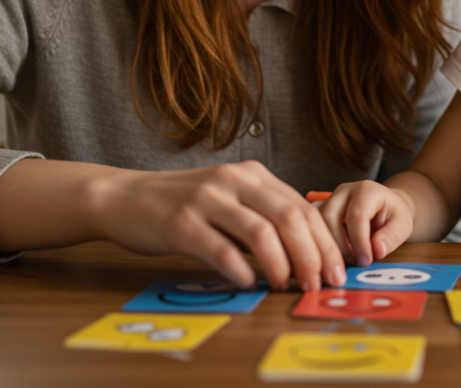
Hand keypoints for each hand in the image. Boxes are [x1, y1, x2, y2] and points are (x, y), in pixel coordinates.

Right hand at [91, 160, 345, 291]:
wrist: (124, 197)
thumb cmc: (182, 204)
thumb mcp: (229, 198)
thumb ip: (263, 215)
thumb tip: (306, 252)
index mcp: (251, 174)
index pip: (301, 207)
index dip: (324, 241)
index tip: (336, 270)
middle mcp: (233, 181)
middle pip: (288, 218)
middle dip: (312, 255)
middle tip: (318, 284)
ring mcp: (206, 200)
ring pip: (260, 233)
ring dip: (281, 266)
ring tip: (286, 286)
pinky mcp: (181, 223)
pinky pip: (221, 250)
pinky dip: (241, 270)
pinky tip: (248, 283)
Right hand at [319, 180, 414, 267]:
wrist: (386, 208)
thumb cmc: (393, 216)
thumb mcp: (402, 225)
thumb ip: (392, 237)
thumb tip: (376, 250)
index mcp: (366, 190)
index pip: (357, 215)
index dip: (359, 241)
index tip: (365, 261)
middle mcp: (343, 191)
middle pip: (329, 217)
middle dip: (340, 246)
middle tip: (354, 263)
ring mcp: (329, 200)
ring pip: (317, 223)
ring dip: (329, 247)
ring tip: (347, 262)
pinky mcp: (320, 211)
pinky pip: (313, 228)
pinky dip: (321, 245)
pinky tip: (334, 257)